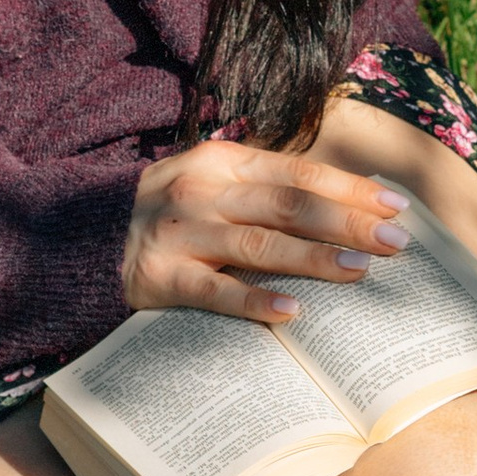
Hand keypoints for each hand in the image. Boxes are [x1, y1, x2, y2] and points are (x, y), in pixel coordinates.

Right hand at [123, 140, 411, 324]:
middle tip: (395, 241)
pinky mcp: (159, 277)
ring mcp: (180, 234)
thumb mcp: (210, 183)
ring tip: (359, 270)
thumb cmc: (167, 215)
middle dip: (347, 221)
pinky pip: (214, 292)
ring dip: (313, 258)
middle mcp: (202, 191)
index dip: (350, 188)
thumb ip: (264, 187)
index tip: (396, 204)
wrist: (80, 241)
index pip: (299, 173)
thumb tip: (345, 203)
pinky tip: (293, 313)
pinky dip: (254, 302)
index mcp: (221, 162)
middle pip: (288, 205)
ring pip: (258, 245)